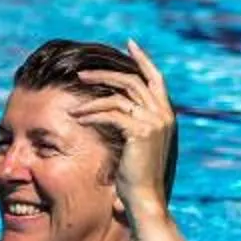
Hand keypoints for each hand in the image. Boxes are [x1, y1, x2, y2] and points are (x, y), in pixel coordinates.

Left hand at [71, 40, 177, 215]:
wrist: (145, 197)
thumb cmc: (137, 174)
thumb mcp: (138, 142)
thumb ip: (134, 120)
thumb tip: (117, 107)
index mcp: (166, 114)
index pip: (156, 78)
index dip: (143, 59)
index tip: (129, 43)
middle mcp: (163, 114)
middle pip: (132, 80)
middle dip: (105, 73)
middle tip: (81, 72)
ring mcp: (154, 121)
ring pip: (118, 95)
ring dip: (93, 94)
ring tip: (74, 98)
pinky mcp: (139, 131)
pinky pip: (110, 113)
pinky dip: (91, 113)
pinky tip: (77, 117)